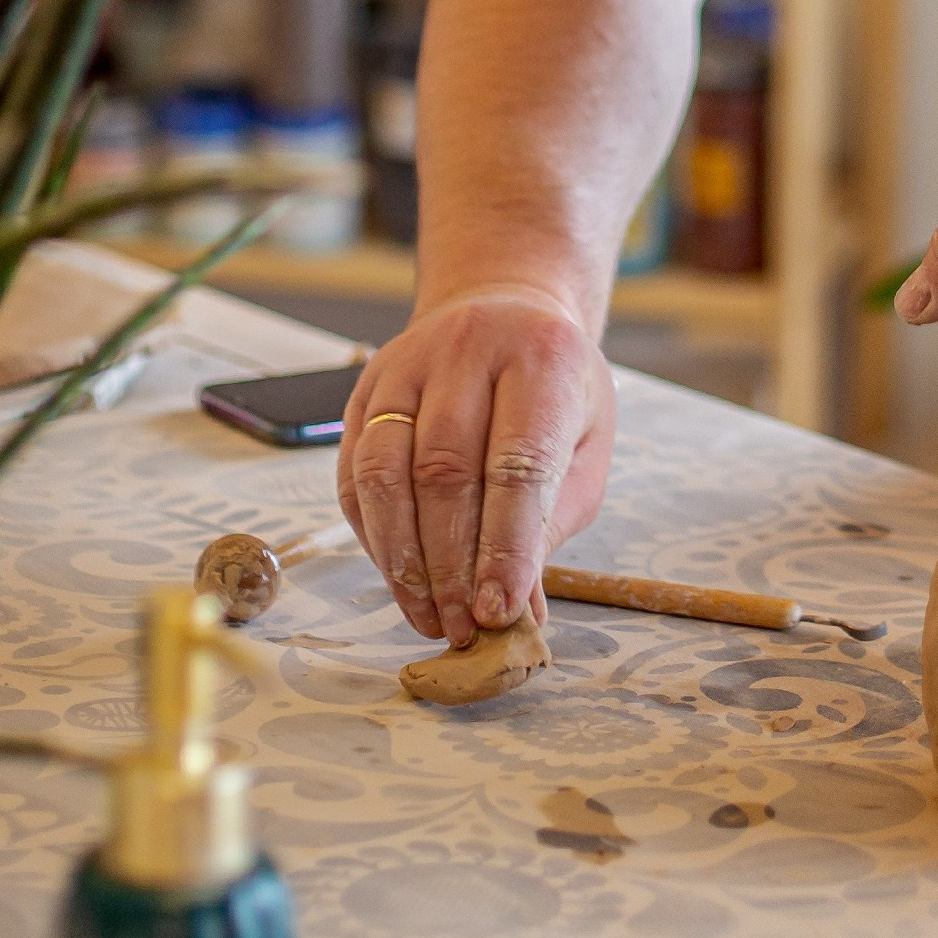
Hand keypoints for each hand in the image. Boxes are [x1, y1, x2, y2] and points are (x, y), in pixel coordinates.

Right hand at [337, 285, 615, 643]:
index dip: (505, 546)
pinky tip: (398, 576)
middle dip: (450, 566)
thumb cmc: (555, 391)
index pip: (517, 464)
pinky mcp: (366, 387)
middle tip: (461, 628)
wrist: (506, 309)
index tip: (498, 613)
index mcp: (542, 359)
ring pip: (384, 471)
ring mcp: (407, 363)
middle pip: (443, 472)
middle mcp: (468, 348)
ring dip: (401, 559)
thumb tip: (515, 611)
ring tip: (427, 616)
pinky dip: (373, 535)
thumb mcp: (584, 446)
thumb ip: (551, 524)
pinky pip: (353, 471)